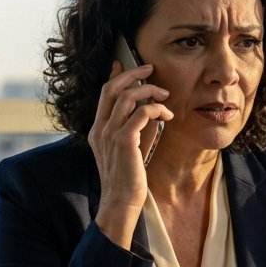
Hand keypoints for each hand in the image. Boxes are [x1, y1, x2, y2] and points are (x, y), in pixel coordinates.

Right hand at [88, 61, 173, 248]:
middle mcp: (100, 129)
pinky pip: (142, 113)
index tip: (124, 63)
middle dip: (132, 74)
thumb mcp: (132, 148)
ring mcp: (110, 134)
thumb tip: (152, 107)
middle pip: (112, 88)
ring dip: (149, 91)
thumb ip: (138, 127)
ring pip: (128, 96)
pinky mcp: (124, 141)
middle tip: (150, 69)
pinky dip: (157, 108)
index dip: (115, 76)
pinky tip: (167, 115)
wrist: (121, 202)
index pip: (104, 94)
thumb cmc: (129, 178)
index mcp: (98, 130)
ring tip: (164, 95)